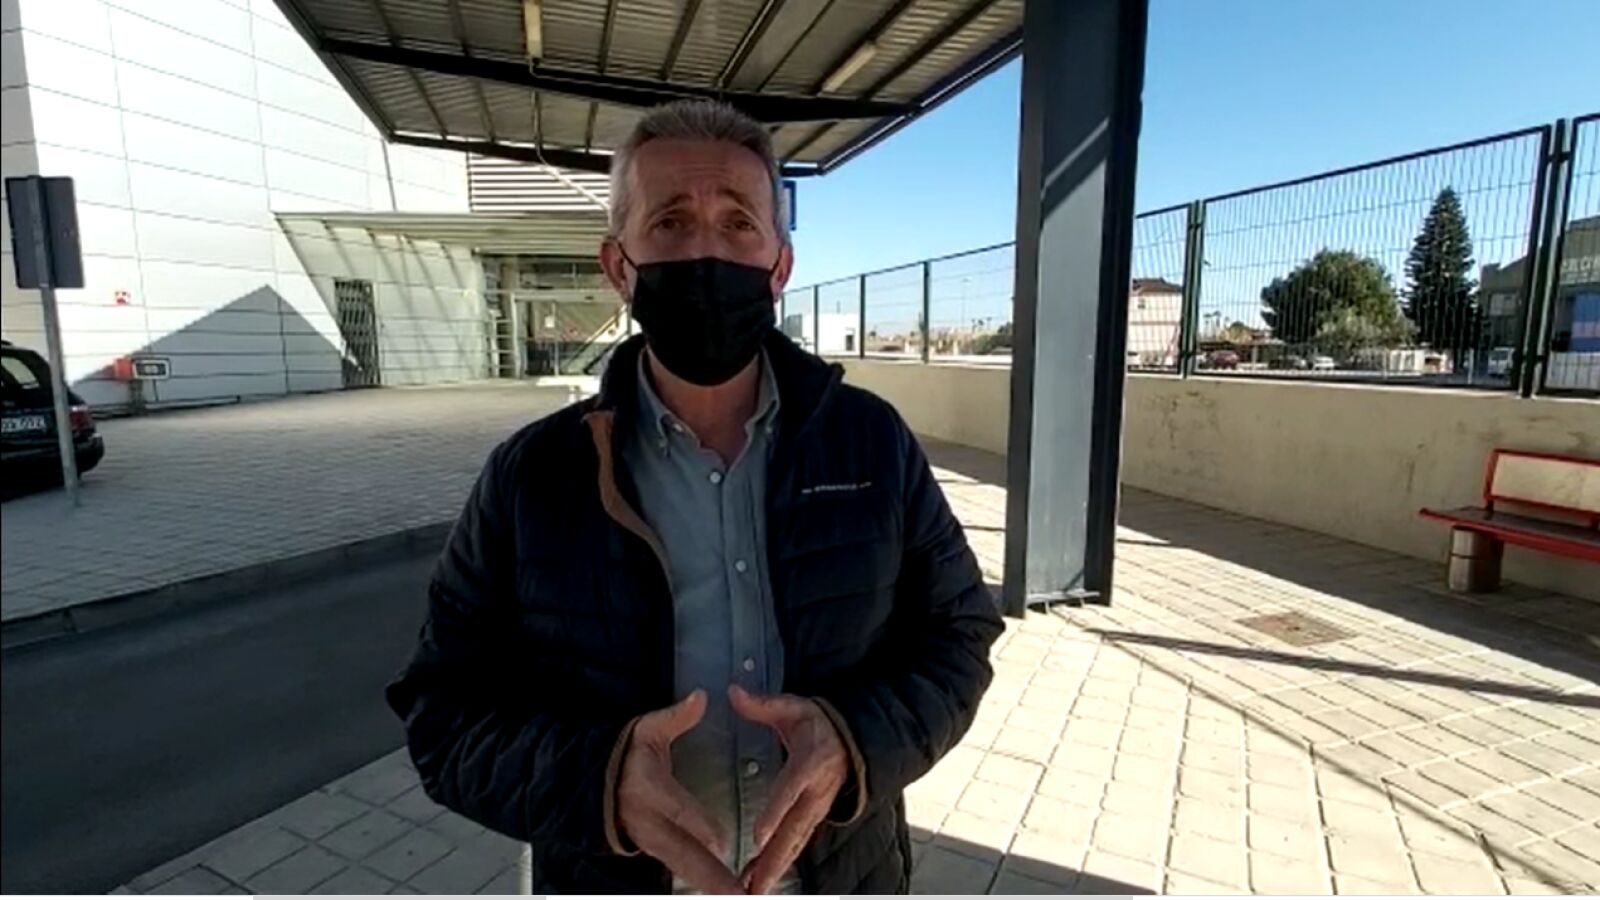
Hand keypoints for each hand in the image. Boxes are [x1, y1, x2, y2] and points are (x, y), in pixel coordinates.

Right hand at [616, 690, 743, 894]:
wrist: (595, 783)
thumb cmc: (627, 754)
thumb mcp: (647, 730)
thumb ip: (675, 717)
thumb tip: (701, 697)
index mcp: (648, 789)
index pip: (677, 810)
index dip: (698, 826)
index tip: (721, 841)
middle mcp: (649, 822)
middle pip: (684, 852)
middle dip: (711, 875)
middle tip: (736, 892)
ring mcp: (652, 842)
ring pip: (685, 868)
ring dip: (711, 884)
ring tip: (737, 897)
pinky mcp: (657, 851)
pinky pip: (682, 869)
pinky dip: (703, 882)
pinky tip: (725, 890)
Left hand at [728, 685, 848, 894]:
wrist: (852, 739)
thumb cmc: (818, 723)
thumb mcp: (793, 706)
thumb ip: (763, 704)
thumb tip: (733, 692)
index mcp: (810, 762)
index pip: (790, 790)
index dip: (774, 813)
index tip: (757, 835)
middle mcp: (817, 792)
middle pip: (793, 830)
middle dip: (773, 859)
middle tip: (753, 884)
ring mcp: (817, 808)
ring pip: (795, 843)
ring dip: (775, 869)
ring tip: (753, 890)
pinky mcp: (814, 817)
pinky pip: (797, 844)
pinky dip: (781, 864)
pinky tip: (760, 880)